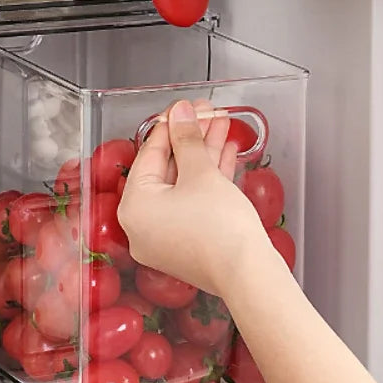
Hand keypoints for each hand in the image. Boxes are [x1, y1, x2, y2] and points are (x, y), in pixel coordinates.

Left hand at [117, 99, 269, 298]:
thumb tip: (179, 113)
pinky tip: (225, 153)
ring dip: (202, 154)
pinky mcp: (188, 244)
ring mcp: (165, 237)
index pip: (149, 155)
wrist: (249, 275)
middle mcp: (142, 225)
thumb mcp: (200, 173)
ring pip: (183, 185)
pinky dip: (207, 180)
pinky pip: (192, 203)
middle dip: (190, 138)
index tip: (184, 107)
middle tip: (207, 113)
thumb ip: (186, 139)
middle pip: (166, 169)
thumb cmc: (219, 227)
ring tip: (221, 125)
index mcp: (134, 207)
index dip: (170, 126)